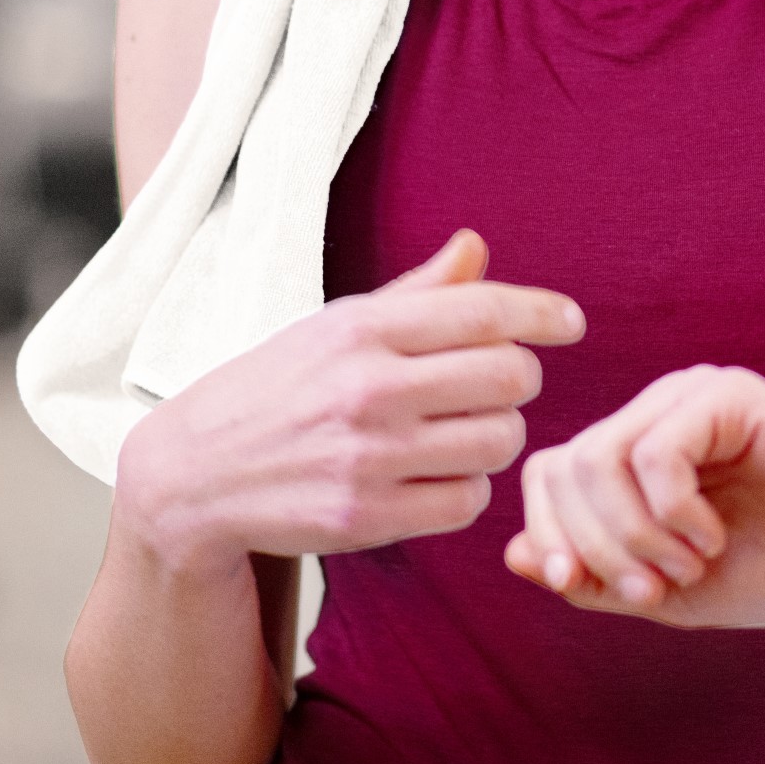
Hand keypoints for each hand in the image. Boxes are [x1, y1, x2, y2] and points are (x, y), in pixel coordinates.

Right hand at [112, 228, 584, 577]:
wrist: (194, 475)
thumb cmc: (278, 387)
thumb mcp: (336, 325)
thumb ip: (416, 293)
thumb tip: (477, 245)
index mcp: (361, 327)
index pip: (483, 311)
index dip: (541, 313)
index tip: (570, 321)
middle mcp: (367, 388)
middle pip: (510, 377)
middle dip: (518, 379)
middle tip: (495, 384)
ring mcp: (367, 457)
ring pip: (499, 441)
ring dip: (497, 435)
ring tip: (463, 430)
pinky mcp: (365, 518)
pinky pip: (468, 501)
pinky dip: (467, 488)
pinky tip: (439, 474)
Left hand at [503, 365, 764, 628]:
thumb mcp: (668, 590)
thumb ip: (595, 576)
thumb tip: (516, 556)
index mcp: (635, 451)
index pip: (548, 473)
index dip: (549, 534)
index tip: (578, 586)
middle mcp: (655, 413)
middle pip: (567, 466)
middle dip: (598, 547)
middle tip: (654, 590)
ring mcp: (690, 396)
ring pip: (602, 457)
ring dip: (638, 535)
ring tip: (690, 564)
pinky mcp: (726, 395)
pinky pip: (655, 451)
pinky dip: (673, 512)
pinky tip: (712, 538)